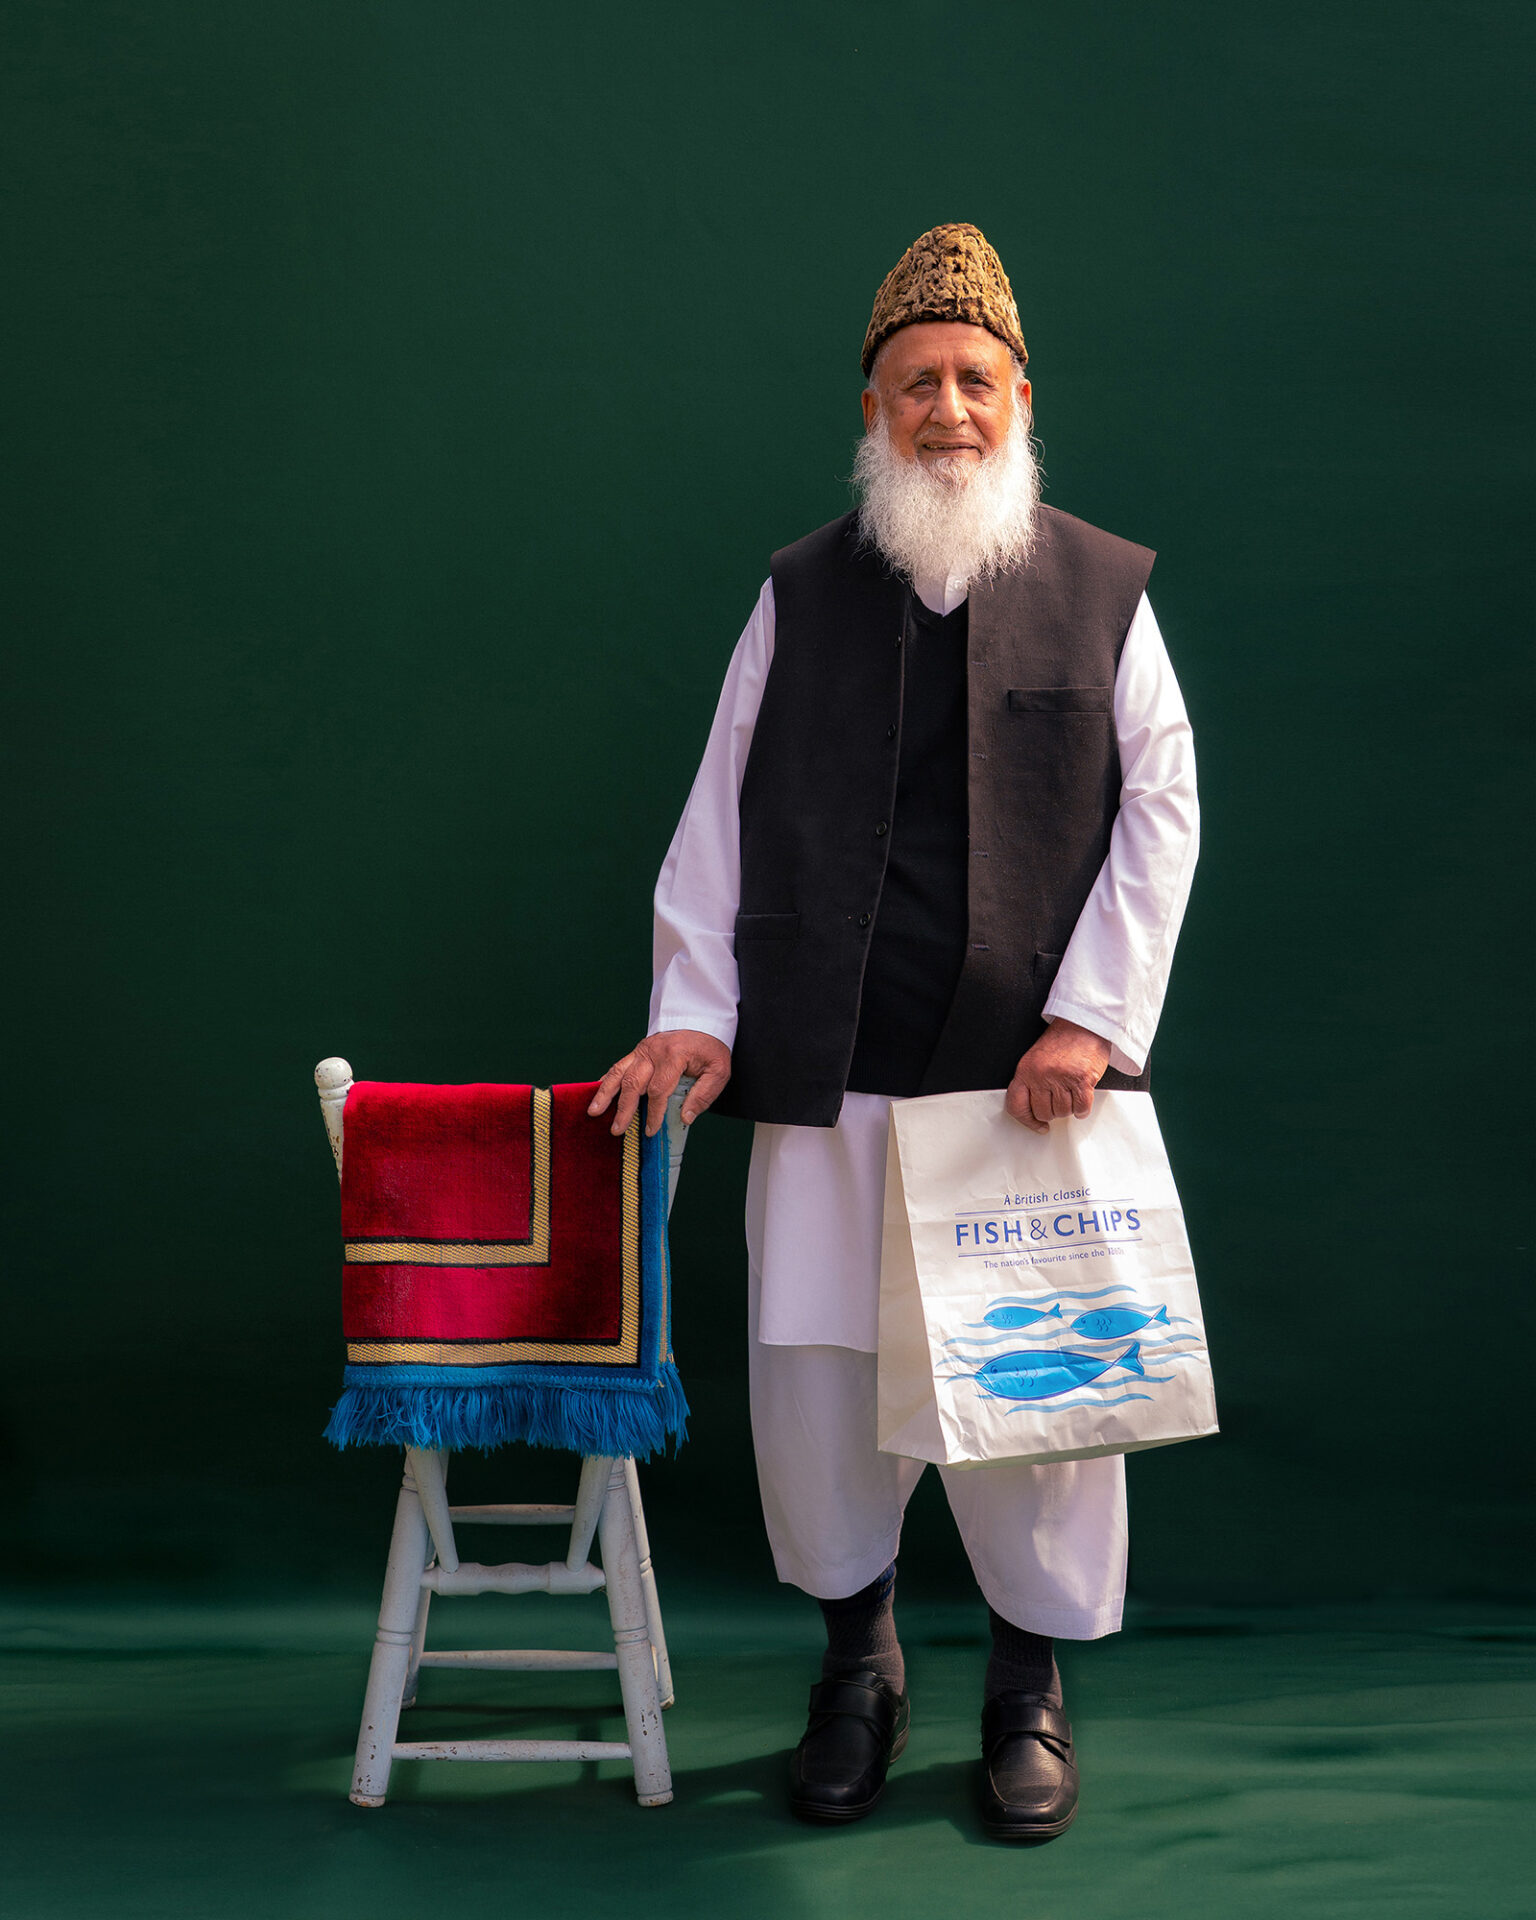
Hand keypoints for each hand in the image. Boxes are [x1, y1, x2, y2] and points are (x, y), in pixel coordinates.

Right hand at [587, 1030, 731, 1137]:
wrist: (703, 1022)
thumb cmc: (710, 1049)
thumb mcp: (718, 1071)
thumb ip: (703, 1095)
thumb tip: (685, 1117)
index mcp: (674, 1056)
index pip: (659, 1090)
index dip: (654, 1113)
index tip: (650, 1131)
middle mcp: (654, 1051)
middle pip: (634, 1083)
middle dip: (624, 1109)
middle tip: (616, 1130)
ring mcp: (643, 1049)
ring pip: (619, 1072)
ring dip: (605, 1093)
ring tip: (594, 1111)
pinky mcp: (638, 1051)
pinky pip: (619, 1065)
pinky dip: (608, 1080)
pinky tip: (598, 1092)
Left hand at [1005, 1018, 1111, 1133]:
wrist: (1084, 1023)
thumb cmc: (1062, 1041)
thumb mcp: (1036, 1058)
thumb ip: (1031, 1082)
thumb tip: (1034, 1111)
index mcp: (1026, 1070)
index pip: (1017, 1105)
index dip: (1026, 1120)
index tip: (1037, 1125)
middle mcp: (1041, 1075)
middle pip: (1043, 1113)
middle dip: (1053, 1111)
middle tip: (1059, 1100)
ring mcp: (1062, 1078)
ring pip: (1063, 1112)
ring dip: (1069, 1108)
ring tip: (1071, 1092)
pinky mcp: (1082, 1080)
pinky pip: (1081, 1108)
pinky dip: (1083, 1108)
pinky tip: (1082, 1097)